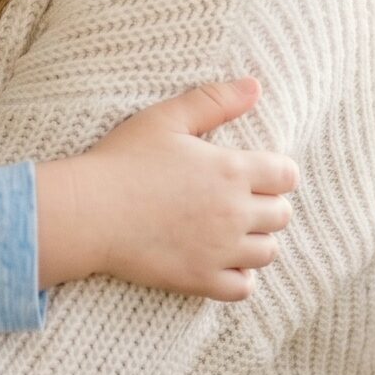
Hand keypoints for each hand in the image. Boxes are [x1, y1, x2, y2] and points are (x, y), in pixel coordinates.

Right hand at [37, 78, 298, 301]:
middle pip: (282, 215)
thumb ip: (214, 100)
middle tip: (239, 202)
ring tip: (232, 232)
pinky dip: (240, 277)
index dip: (277, 173)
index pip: (287, 175)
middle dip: (268, 206)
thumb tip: (255, 86)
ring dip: (256, 241)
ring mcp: (220, 250)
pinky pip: (244, 288)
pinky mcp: (201, 279)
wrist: (87, 212)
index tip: (257, 174)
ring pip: (268, 253)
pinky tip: (221, 261)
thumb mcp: (165, 118)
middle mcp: (234, 212)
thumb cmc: (122, 161)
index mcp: (231, 170)